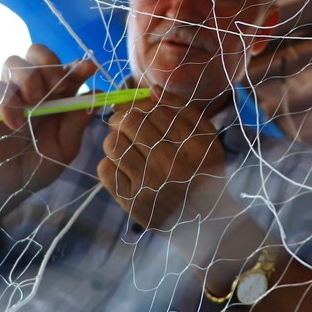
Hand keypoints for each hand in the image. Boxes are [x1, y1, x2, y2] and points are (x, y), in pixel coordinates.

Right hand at [0, 44, 97, 196]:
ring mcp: (10, 96)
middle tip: (57, 85)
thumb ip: (77, 122)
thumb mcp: (65, 147)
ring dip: (28, 76)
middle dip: (48, 62)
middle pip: (35, 52)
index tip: (89, 68)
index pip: (66, 70)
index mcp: (56, 96)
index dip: (78, 65)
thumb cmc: (40, 164)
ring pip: (13, 63)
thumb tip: (98, 94)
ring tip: (36, 99)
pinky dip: (8, 103)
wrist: (9, 186)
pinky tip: (17, 124)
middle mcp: (33, 90)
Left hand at [98, 97, 226, 241]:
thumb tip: (151, 90)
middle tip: (123, 121)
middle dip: (123, 116)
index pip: (155, 110)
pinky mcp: (131, 202)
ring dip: (114, 138)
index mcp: (193, 146)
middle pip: (131, 123)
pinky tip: (122, 165)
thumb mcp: (206, 139)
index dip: (141, 104)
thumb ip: (182, 111)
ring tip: (124, 144)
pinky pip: (105, 169)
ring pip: (113, 144)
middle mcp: (171, 164)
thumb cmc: (204, 173)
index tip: (138, 108)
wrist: (204, 222)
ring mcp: (149, 185)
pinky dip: (109, 162)